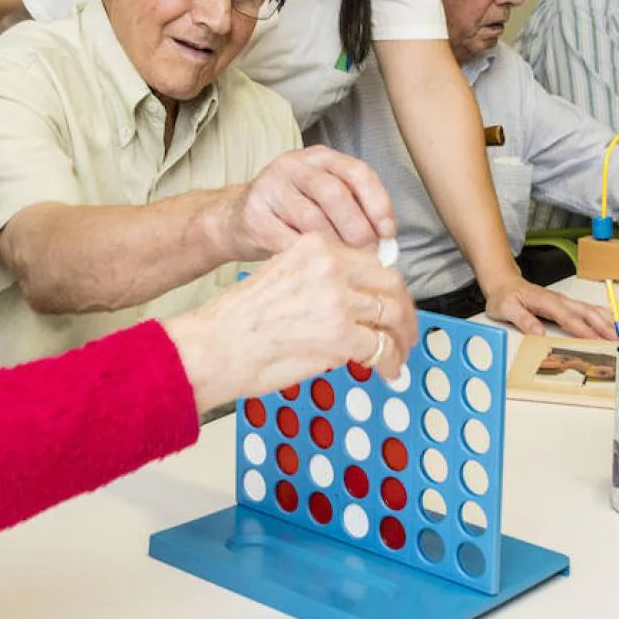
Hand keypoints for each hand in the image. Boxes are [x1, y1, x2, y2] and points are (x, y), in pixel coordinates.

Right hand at [166, 233, 415, 413]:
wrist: (214, 346)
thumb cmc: (239, 321)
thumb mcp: (284, 276)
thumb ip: (323, 281)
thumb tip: (359, 303)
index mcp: (316, 246)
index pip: (372, 262)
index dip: (388, 288)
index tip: (391, 304)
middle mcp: (330, 266)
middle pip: (391, 285)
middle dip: (403, 312)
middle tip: (404, 332)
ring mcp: (337, 301)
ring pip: (392, 316)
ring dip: (402, 339)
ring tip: (399, 355)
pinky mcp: (340, 336)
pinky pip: (381, 348)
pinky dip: (391, 363)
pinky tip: (387, 371)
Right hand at [225, 146, 395, 261]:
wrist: (234, 219)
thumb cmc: (290, 213)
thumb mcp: (322, 199)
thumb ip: (353, 209)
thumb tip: (385, 241)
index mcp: (319, 158)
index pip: (357, 172)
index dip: (378, 202)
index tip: (388, 232)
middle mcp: (293, 165)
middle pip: (334, 193)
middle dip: (357, 228)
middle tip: (368, 253)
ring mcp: (270, 187)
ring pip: (312, 219)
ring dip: (335, 247)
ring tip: (346, 265)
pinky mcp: (253, 214)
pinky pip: (287, 241)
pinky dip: (307, 257)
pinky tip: (317, 268)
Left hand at [482, 277, 612, 339]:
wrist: (504, 282)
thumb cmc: (505, 296)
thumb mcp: (506, 308)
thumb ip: (523, 319)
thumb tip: (538, 332)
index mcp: (547, 302)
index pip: (568, 318)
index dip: (583, 329)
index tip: (596, 340)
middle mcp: (559, 300)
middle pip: (586, 313)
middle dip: (603, 327)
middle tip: (617, 341)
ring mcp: (565, 301)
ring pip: (590, 310)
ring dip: (606, 322)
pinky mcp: (566, 304)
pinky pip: (589, 309)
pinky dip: (603, 316)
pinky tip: (612, 322)